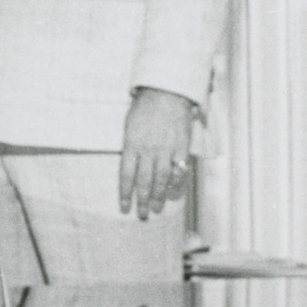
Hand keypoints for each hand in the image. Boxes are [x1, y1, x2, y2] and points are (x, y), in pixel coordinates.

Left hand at [119, 88, 197, 217]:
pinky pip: (179, 169)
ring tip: (156, 209)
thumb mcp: (129, 125)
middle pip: (144, 181)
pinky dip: (176, 182)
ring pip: (161, 179)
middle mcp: (148, 149)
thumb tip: (130, 167)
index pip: (126, 175)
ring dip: (158, 196)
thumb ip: (130, 146)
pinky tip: (173, 193)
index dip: (125, 193)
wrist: (166, 91)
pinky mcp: (181, 146)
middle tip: (142, 215)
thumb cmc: (144, 106)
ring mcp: (166, 148)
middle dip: (142, 201)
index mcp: (131, 144)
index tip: (124, 207)